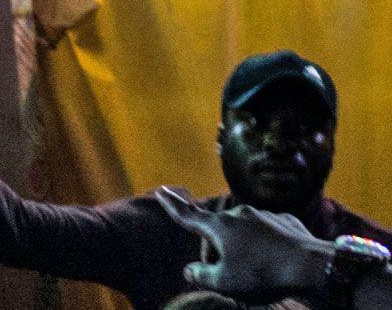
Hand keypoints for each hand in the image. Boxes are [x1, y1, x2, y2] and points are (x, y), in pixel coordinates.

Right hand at [155, 186, 332, 303]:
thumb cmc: (263, 274)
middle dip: (215, 250)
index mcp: (219, 226)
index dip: (172, 205)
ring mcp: (263, 215)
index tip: (161, 190)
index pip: (188, 214)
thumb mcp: (225, 283)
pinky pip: (265, 233)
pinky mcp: (284, 221)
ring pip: (242, 232)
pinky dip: (263, 246)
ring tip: (255, 272)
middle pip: (216, 231)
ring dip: (241, 248)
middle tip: (226, 277)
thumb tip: (190, 270)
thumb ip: (202, 276)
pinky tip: (274, 262)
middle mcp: (238, 214)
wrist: (312, 266)